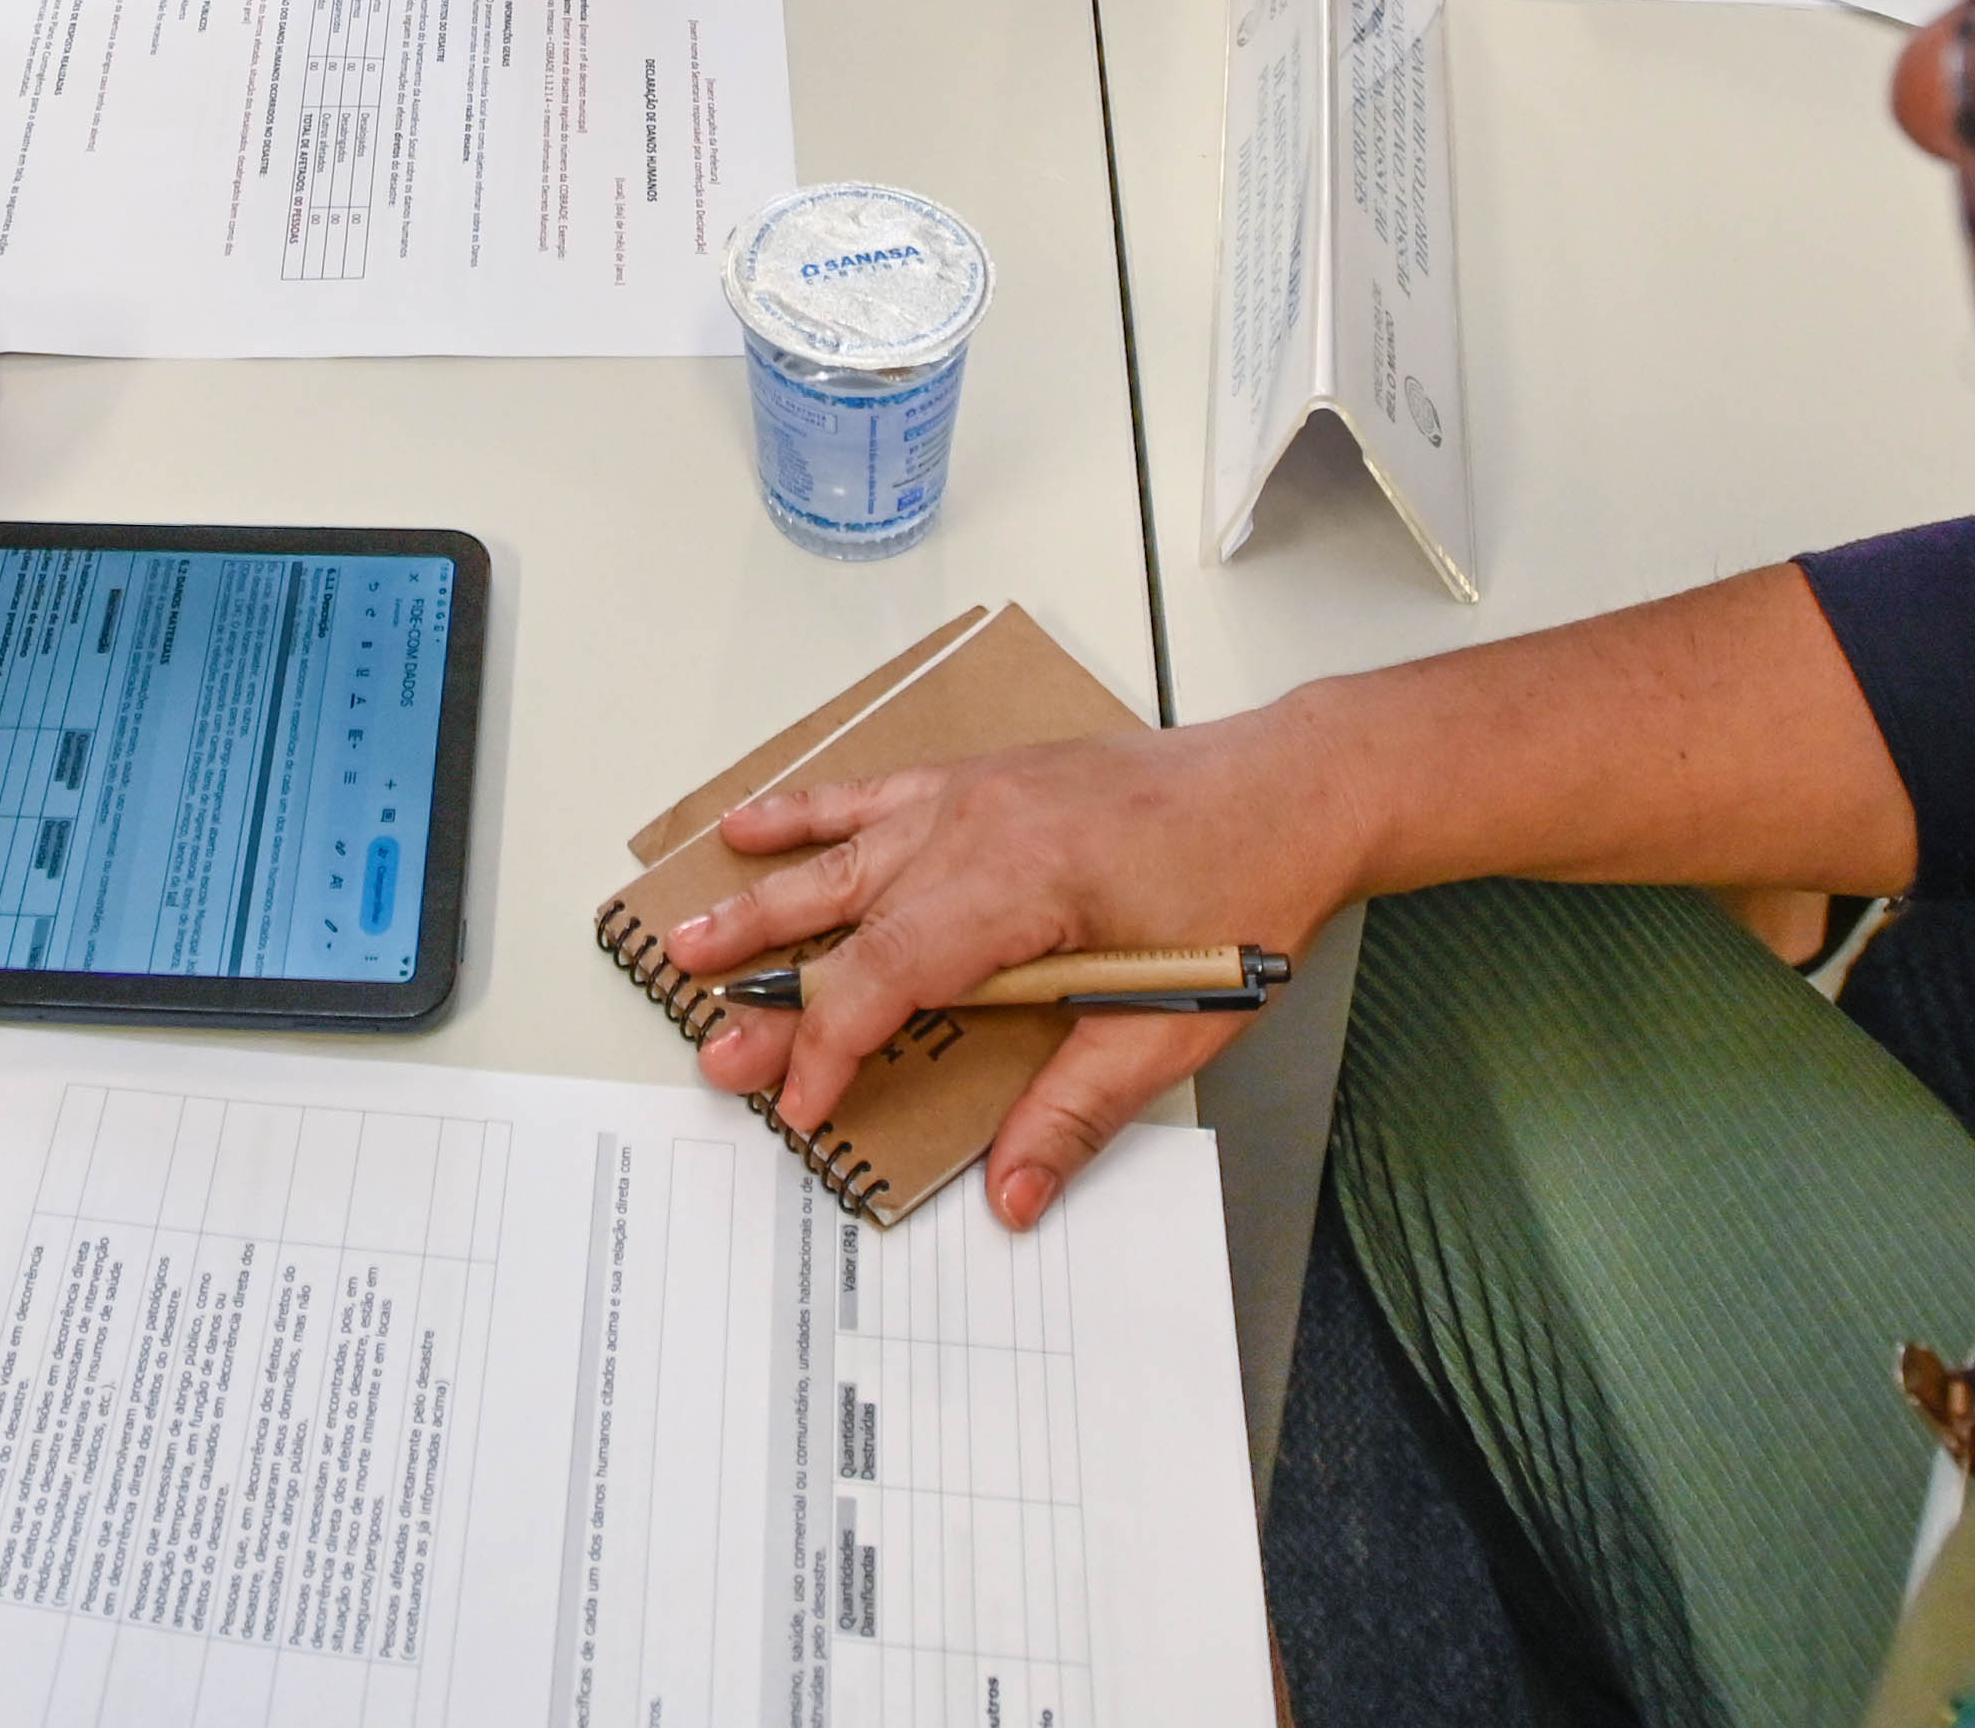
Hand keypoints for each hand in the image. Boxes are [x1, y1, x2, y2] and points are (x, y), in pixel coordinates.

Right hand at [659, 723, 1354, 1228]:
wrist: (1289, 788)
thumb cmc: (1244, 891)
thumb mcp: (1174, 1023)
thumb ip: (1078, 1109)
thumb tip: (1014, 1195)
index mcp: (1023, 886)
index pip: (890, 975)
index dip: (833, 1049)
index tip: (801, 1108)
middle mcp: (980, 828)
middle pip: (846, 917)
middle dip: (770, 989)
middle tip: (709, 1044)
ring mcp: (974, 795)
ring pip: (840, 854)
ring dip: (759, 900)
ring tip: (685, 940)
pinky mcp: (983, 780)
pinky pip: (872, 794)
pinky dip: (805, 811)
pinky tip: (752, 826)